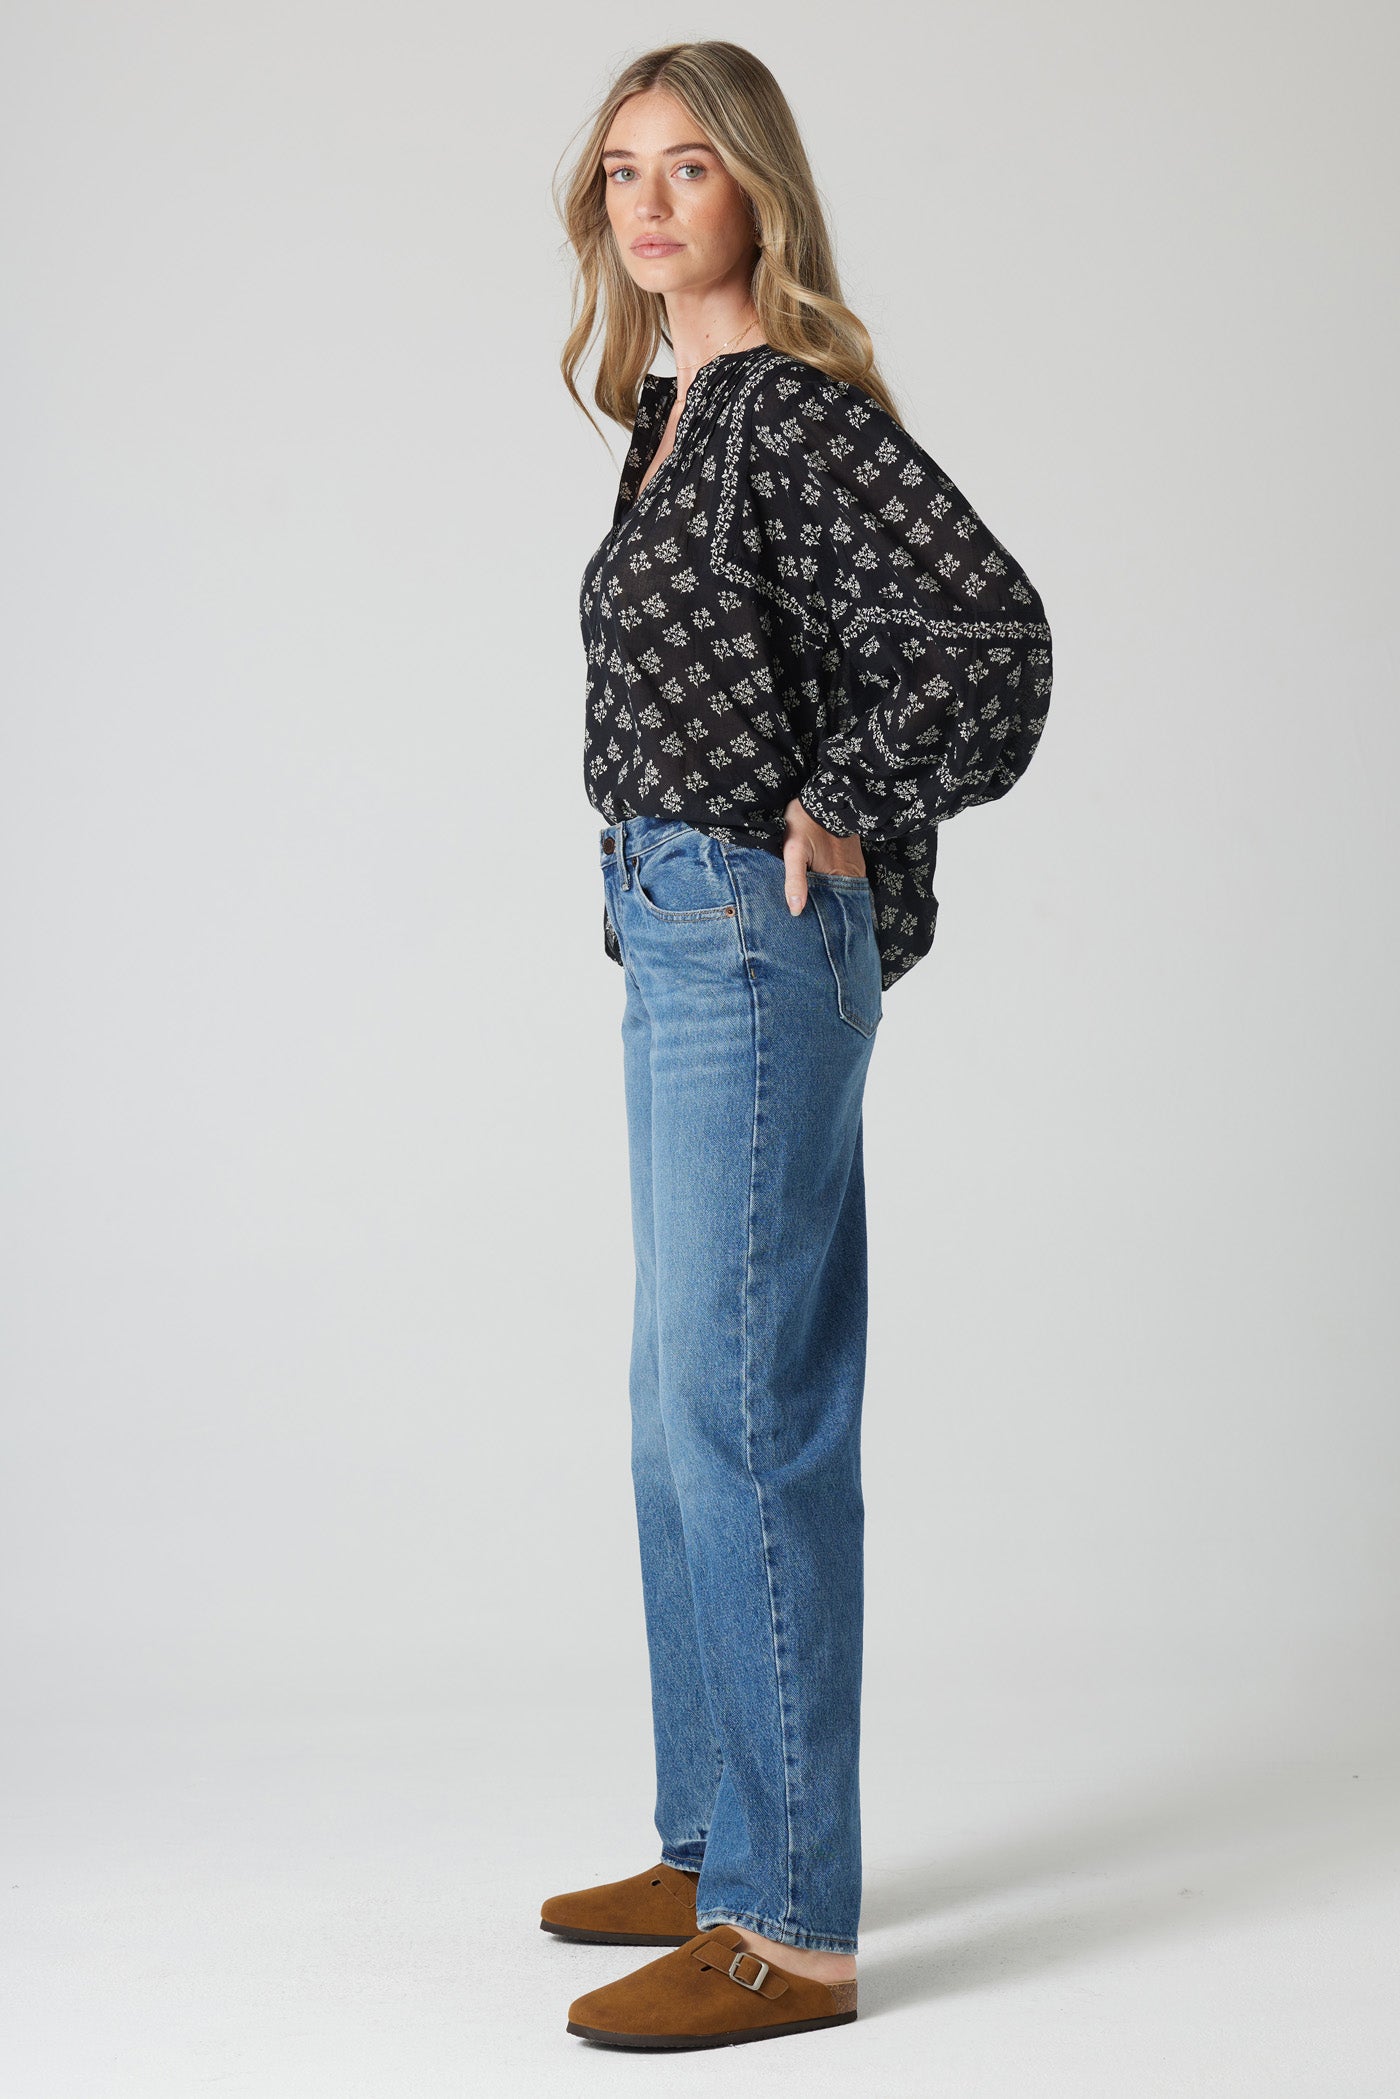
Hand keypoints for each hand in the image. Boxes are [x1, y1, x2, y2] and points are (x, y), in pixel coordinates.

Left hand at [781, 796, 866, 914]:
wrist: (823, 797)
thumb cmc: (805, 824)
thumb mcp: (794, 852)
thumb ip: (795, 881)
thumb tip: (796, 911)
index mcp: (839, 878)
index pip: (834, 909)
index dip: (824, 920)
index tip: (814, 929)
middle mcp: (852, 875)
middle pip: (840, 900)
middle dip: (828, 911)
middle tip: (814, 923)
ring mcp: (855, 866)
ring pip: (844, 890)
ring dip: (833, 897)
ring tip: (818, 907)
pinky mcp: (854, 857)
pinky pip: (847, 878)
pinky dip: (837, 885)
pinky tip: (826, 887)